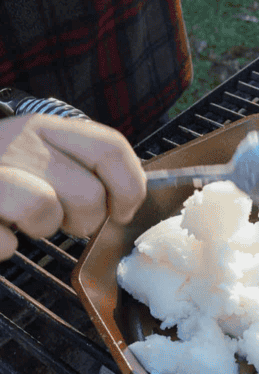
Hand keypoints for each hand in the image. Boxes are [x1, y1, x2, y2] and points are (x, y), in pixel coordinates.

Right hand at [0, 115, 146, 258]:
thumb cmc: (3, 174)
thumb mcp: (40, 154)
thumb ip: (82, 166)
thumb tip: (130, 198)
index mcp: (42, 127)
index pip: (110, 148)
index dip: (130, 188)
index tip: (123, 211)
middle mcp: (13, 141)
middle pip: (87, 192)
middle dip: (86, 220)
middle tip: (65, 221)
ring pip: (43, 210)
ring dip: (43, 229)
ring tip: (25, 222)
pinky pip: (3, 242)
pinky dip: (4, 246)